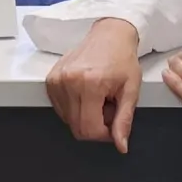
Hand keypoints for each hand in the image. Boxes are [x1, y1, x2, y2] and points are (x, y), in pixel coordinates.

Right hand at [45, 18, 143, 152]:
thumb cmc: (122, 59)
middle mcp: (68, 82)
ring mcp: (56, 80)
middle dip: (95, 126)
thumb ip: (124, 120)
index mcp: (90, 84)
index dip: (104, 135)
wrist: (109, 35)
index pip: (89, 130)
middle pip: (77, 128)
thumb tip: (120, 146)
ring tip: (98, 99)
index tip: (114, 123)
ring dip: (84, 117)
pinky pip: (60, 108)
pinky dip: (74, 108)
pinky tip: (86, 94)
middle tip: (107, 108)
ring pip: (67, 120)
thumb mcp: (131, 90)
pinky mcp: (51, 79)